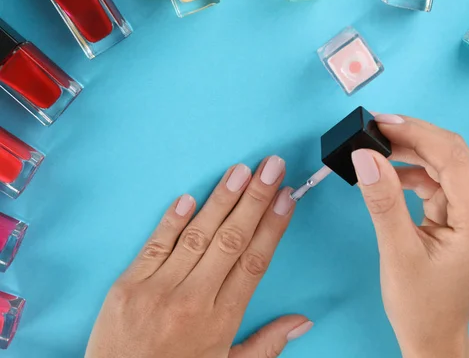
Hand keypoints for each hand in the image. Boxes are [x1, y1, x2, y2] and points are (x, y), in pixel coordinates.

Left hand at [85, 156, 312, 357]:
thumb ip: (267, 344)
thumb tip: (303, 321)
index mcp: (221, 320)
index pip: (254, 262)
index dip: (272, 226)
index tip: (286, 198)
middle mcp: (192, 300)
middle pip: (231, 240)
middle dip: (254, 199)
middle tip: (271, 167)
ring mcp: (157, 290)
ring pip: (197, 236)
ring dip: (220, 200)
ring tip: (240, 171)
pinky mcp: (127, 286)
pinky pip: (155, 246)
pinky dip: (172, 221)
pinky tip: (189, 197)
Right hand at [351, 115, 468, 357]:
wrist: (434, 336)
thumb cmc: (420, 304)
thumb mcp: (397, 251)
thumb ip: (383, 200)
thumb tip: (365, 156)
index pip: (453, 157)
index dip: (416, 133)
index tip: (380, 122)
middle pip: (453, 155)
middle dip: (412, 139)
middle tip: (373, 130)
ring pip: (446, 164)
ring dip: (411, 154)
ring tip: (375, 150)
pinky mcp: (467, 214)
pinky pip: (440, 181)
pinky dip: (414, 174)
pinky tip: (389, 175)